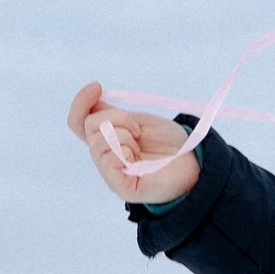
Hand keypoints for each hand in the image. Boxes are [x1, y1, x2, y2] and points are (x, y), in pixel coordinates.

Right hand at [67, 81, 199, 205]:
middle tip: (139, 130)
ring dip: (125, 136)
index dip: (81, 102)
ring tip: (141, 148)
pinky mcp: (121, 187)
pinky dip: (124, 152)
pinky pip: (108, 160)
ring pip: (99, 140)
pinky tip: (138, 159)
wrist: (196, 162)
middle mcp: (104, 157)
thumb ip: (112, 115)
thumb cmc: (171, 144)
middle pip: (90, 125)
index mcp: (107, 141)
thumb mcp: (139, 121)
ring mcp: (111, 173)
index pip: (78, 121)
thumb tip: (92, 98)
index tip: (97, 86)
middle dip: (118, 118)